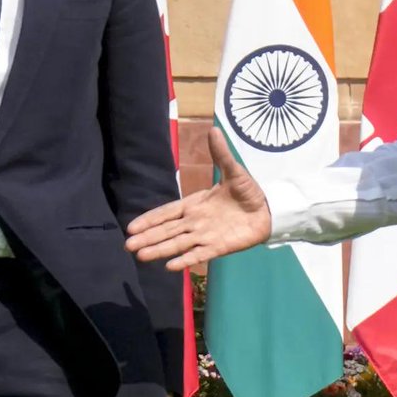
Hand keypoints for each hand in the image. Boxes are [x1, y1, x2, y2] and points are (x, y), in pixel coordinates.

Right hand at [125, 128, 270, 269]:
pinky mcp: (219, 247)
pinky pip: (199, 255)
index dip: (150, 219)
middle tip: (128, 246)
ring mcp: (206, 236)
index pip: (168, 212)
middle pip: (167, 231)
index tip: (132, 227)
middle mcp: (196, 222)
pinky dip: (186, 260)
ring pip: (178, 244)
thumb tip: (213, 129)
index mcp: (195, 204)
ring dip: (160, 250)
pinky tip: (170, 266)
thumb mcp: (234, 171)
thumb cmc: (248, 192)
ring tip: (141, 256)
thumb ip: (221, 154)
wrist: (268, 210)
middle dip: (148, 237)